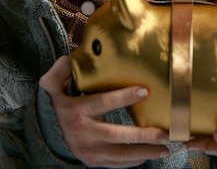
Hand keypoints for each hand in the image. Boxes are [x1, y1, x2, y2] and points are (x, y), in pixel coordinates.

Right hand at [39, 56, 169, 166]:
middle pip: (116, 135)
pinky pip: (116, 164)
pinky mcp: (92, 161)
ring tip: (164, 149)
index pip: (102, 102)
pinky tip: (150, 155)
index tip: (144, 91)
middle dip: (142, 136)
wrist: (52, 129)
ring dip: (144, 152)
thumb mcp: (54, 84)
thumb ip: (60, 71)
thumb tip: (70, 58)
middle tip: (164, 134)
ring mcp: (88, 150)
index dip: (123, 97)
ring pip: (119, 155)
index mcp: (76, 110)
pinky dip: (133, 161)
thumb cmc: (63, 102)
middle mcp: (83, 132)